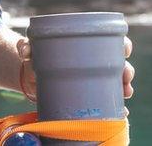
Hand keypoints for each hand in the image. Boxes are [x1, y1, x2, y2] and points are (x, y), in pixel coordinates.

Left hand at [16, 36, 134, 113]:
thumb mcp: (32, 49)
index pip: (111, 40)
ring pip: (117, 81)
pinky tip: (122, 112)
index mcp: (86, 43)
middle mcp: (96, 60)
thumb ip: (26, 46)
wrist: (32, 75)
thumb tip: (25, 49)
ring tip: (125, 92)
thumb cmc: (36, 56)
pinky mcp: (89, 94)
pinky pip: (106, 100)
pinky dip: (115, 107)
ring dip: (124, 87)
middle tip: (126, 76)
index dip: (123, 44)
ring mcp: (94, 78)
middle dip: (127, 70)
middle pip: (119, 63)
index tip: (125, 50)